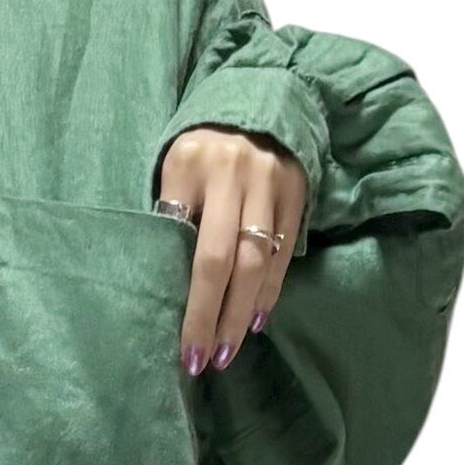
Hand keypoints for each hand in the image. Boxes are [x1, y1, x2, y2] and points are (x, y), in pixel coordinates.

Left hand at [160, 125, 307, 377]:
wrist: (256, 104)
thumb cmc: (201, 151)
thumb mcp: (174, 172)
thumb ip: (173, 217)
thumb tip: (166, 286)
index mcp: (193, 166)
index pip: (192, 249)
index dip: (191, 305)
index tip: (185, 348)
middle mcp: (236, 173)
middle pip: (228, 262)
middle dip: (216, 318)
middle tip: (208, 360)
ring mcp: (271, 182)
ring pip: (259, 262)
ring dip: (244, 312)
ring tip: (230, 349)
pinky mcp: (297, 191)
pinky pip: (282, 253)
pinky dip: (269, 290)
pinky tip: (256, 318)